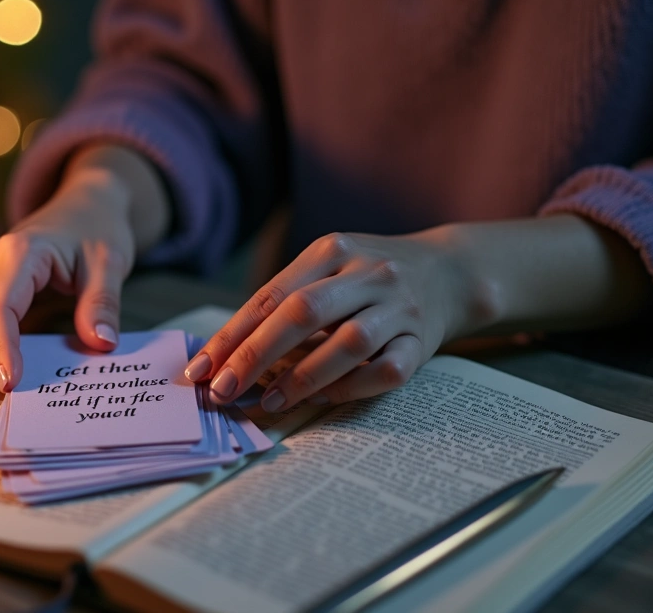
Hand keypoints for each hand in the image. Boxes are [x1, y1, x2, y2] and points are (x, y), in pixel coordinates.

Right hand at [0, 146, 168, 391]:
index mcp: (20, 251)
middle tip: (24, 399)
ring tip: (24, 388)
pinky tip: (18, 368)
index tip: (13, 384)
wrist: (84, 204)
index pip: (0, 308)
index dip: (2, 349)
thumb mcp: (110, 262)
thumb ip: (103, 303)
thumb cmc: (96, 228)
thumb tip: (101, 343)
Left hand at [186, 230, 485, 411]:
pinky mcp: (422, 342)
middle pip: (303, 313)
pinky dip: (351, 387)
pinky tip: (323, 399)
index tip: (202, 369)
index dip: (232, 335)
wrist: (450, 272)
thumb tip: (223, 356)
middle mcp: (368, 273)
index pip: (271, 296)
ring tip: (269, 402)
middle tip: (224, 391)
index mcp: (332, 251)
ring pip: (348, 343)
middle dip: (256, 356)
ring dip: (302, 377)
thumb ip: (282, 303)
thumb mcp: (326, 269)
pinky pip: (386, 371)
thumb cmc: (366, 278)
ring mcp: (399, 307)